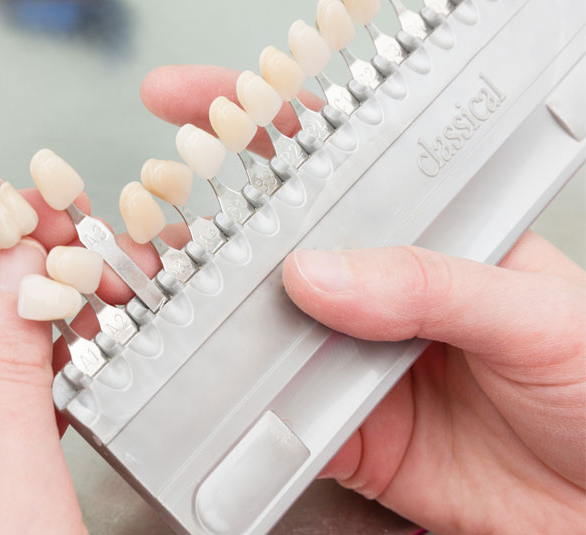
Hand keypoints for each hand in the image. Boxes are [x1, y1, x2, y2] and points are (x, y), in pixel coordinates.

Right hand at [141, 65, 585, 532]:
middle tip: (146, 225)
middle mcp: (375, 290)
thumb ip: (430, 285)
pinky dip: (227, 402)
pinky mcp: (340, 428)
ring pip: (255, 326)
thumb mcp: (533, 312)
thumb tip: (323, 272)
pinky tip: (198, 382)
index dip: (258, 122)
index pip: (334, 160)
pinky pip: (270, 413)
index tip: (192, 105)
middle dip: (197, 227)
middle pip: (271, 245)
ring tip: (147, 298)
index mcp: (424, 234)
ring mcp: (350, 358)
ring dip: (195, 312)